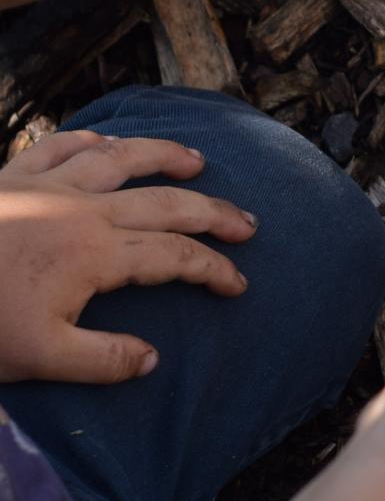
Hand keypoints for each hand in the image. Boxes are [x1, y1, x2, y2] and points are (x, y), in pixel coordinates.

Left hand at [0, 132, 254, 383]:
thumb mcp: (39, 358)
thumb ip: (102, 359)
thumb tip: (152, 359)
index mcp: (96, 254)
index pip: (174, 257)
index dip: (213, 269)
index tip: (237, 283)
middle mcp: (82, 210)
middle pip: (166, 202)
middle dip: (213, 213)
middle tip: (246, 223)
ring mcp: (46, 185)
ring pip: (121, 158)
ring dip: (164, 156)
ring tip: (196, 160)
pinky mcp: (10, 175)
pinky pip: (59, 145)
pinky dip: (90, 141)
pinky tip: (105, 143)